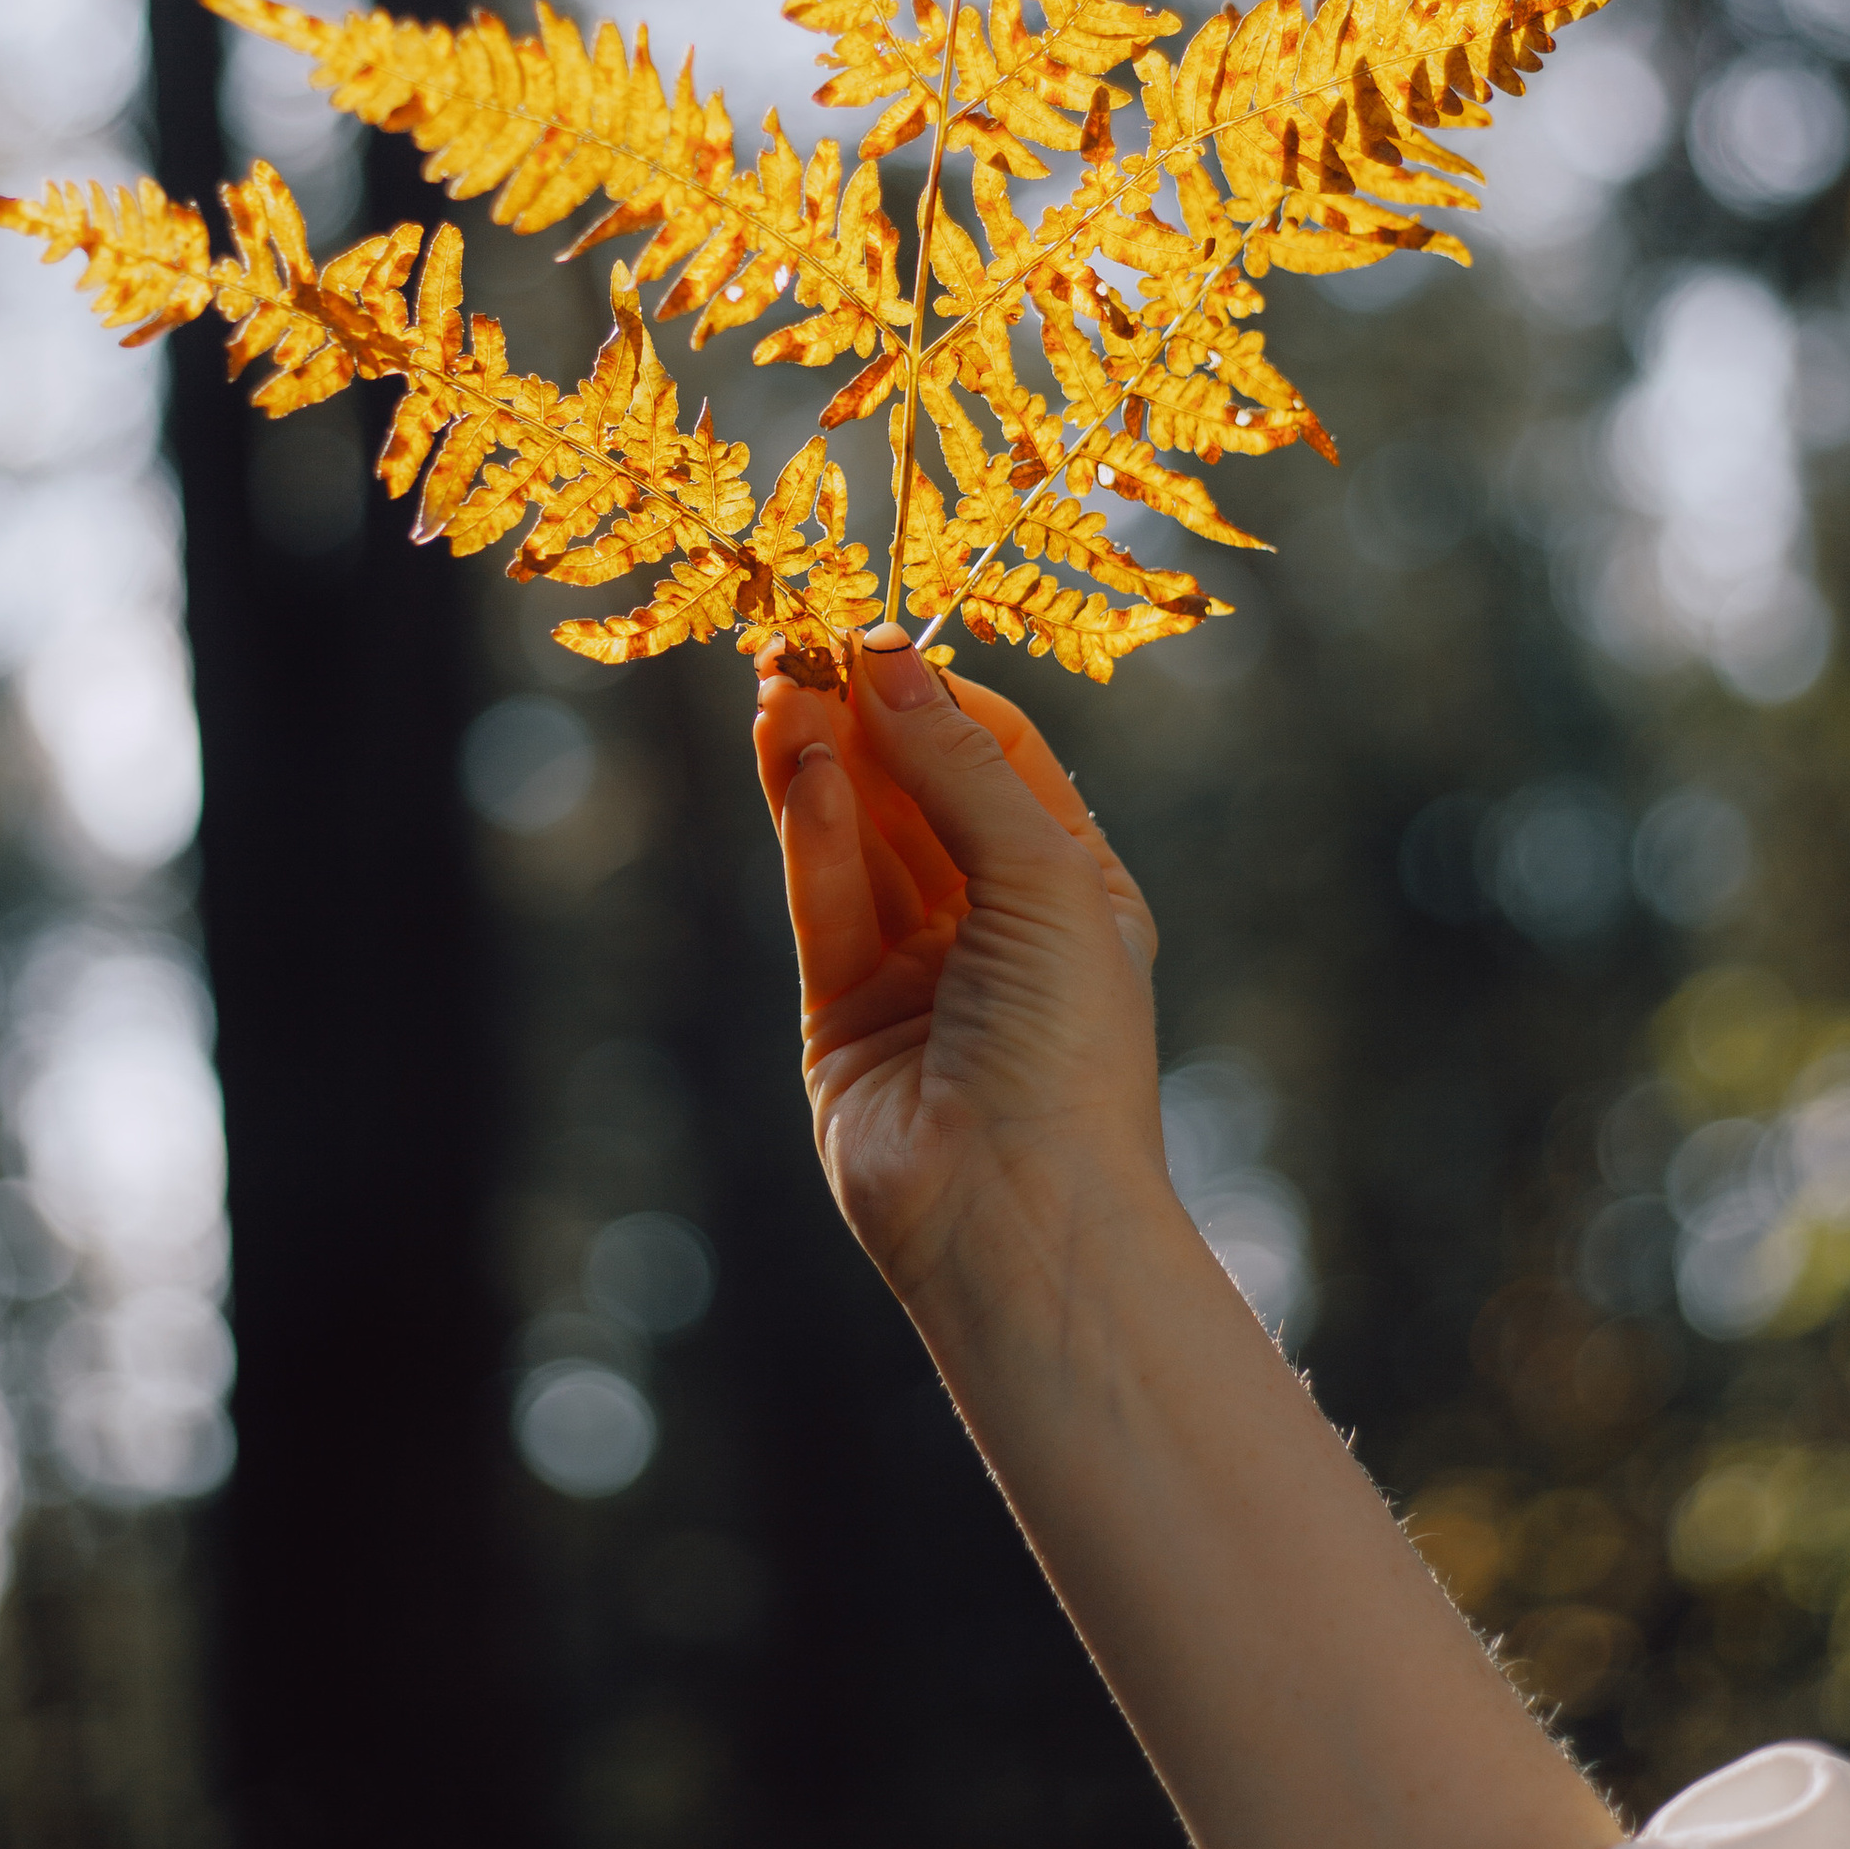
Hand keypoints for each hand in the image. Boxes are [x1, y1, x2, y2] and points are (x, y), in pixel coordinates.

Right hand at [751, 634, 1162, 1307]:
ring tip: (777, 686)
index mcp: (1072, 889)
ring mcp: (913, 971)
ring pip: (858, 839)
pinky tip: (799, 767)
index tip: (876, 635)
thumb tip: (889, 656)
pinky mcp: (840, 1015)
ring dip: (821, 761)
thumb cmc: (1069, 1044)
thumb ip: (959, 763)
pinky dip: (810, 833)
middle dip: (862, 718)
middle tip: (802, 643)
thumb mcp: (1042, 875)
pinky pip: (822, 902)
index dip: (936, 693)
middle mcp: (993, 925)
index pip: (997, 756)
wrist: (1018, 1213)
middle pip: (915, 791)